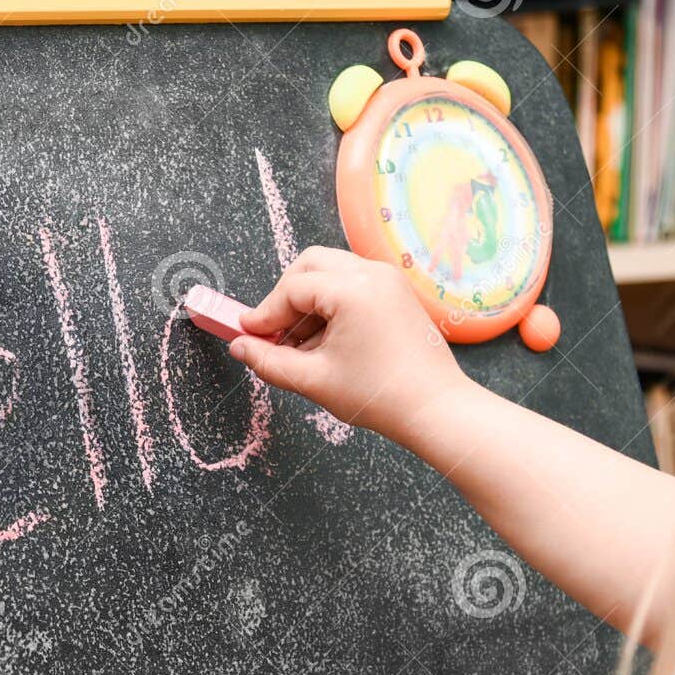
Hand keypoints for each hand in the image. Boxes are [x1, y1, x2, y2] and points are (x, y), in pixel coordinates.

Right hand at [229, 246, 471, 443]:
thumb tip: (239, 346)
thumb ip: (268, 360)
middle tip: (272, 332)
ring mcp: (388, 281)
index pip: (291, 289)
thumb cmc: (380, 395)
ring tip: (298, 346)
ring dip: (307, 302)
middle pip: (310, 265)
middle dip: (285, 297)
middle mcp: (372, 274)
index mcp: (352, 290)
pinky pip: (352, 286)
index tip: (247, 335)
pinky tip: (324, 343)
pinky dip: (331, 306)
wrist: (434, 408)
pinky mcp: (397, 294)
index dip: (264, 314)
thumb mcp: (313, 380)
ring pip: (331, 273)